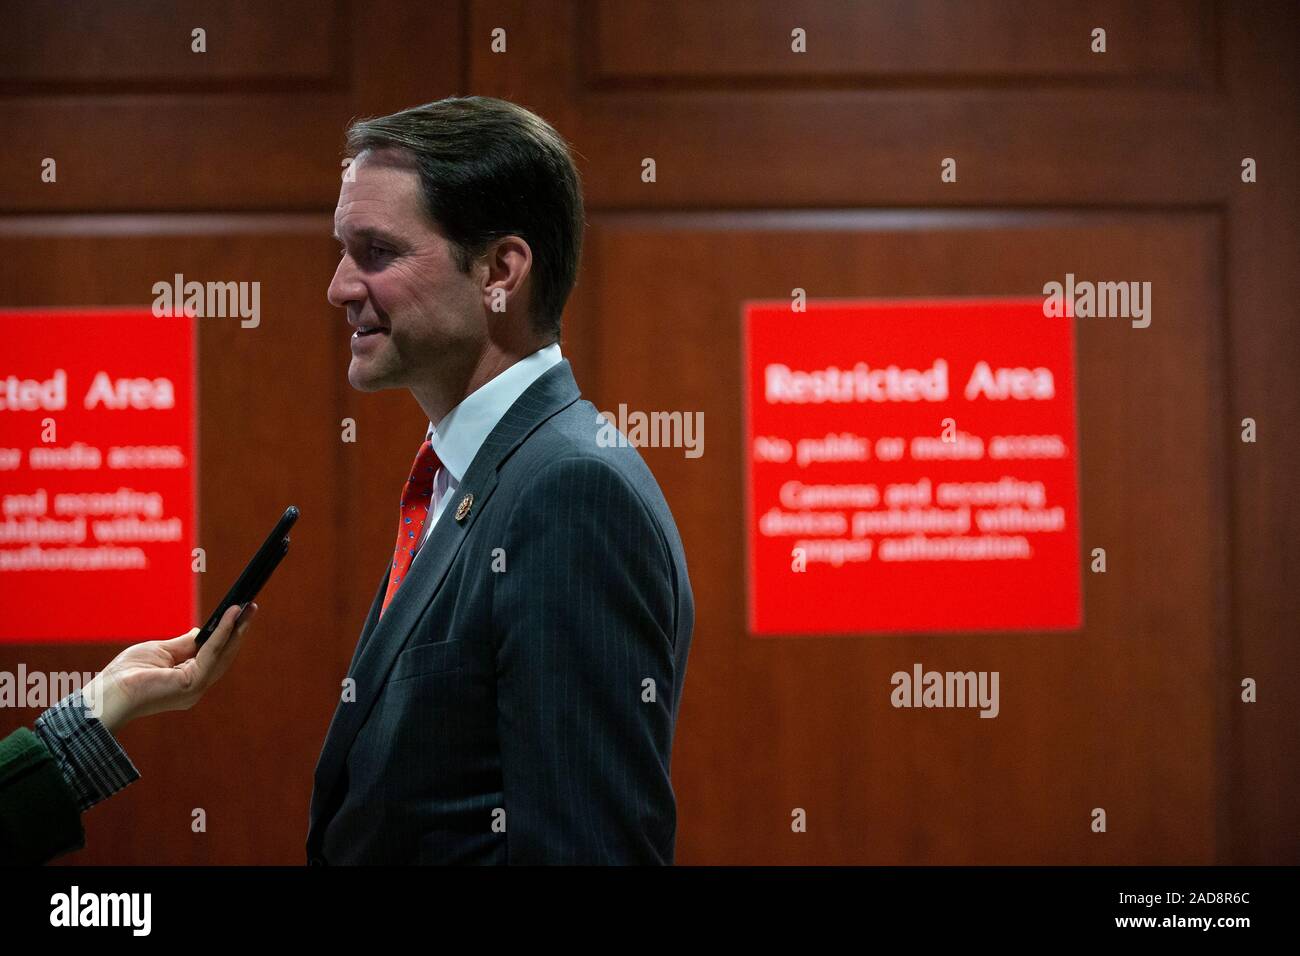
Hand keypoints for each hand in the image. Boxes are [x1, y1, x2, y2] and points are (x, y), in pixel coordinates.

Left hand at [81, 602, 258, 733]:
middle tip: (250, 608)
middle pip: (224, 655)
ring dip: (235, 629)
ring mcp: (196, 688)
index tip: (238, 615)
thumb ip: (183, 644)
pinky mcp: (192, 685)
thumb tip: (200, 631)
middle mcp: (196, 687)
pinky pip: (212, 654)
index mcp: (188, 680)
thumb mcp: (159, 652)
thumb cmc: (126, 676)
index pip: (214, 656)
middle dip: (238, 631)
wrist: (107, 694)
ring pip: (222, 654)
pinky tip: (230, 617)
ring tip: (245, 608)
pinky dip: (222, 634)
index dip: (227, 635)